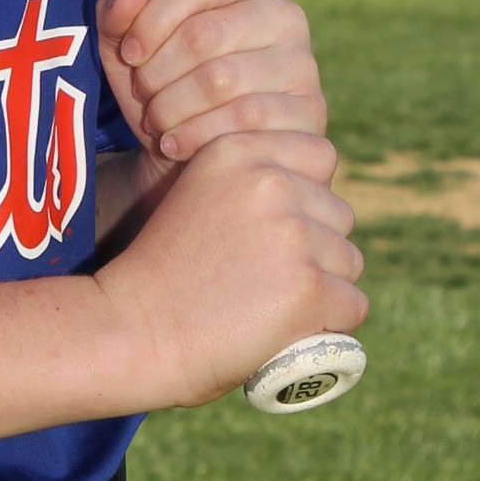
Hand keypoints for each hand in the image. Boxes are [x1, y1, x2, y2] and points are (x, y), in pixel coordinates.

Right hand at [92, 129, 366, 409]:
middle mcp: (270, 181)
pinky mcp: (309, 286)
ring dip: (323, 288)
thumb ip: (249, 189)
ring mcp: (292, 233)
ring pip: (347, 262)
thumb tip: (315, 206)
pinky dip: (329, 325)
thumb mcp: (199, 200)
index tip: (274, 234)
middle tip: (264, 282)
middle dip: (315, 249)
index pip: (318, 156)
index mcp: (237, 150)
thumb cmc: (159, 277)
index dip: (304, 199)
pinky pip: (352, 306)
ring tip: (268, 309)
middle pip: (337, 215)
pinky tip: (290, 330)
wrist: (127, 331)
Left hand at [98, 0, 328, 169]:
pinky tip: (173, 143)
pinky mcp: (309, 112)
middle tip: (142, 93)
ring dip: (171, 107)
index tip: (128, 53)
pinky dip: (195, 136)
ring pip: (220, 81)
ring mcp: (302, 64)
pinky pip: (243, 122)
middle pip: (204, 34)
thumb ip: (117, 16)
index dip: (152, 17)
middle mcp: (285, 15)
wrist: (202, 151)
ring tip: (154, 120)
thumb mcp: (132, 49)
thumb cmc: (167, 85)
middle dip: (157, 71)